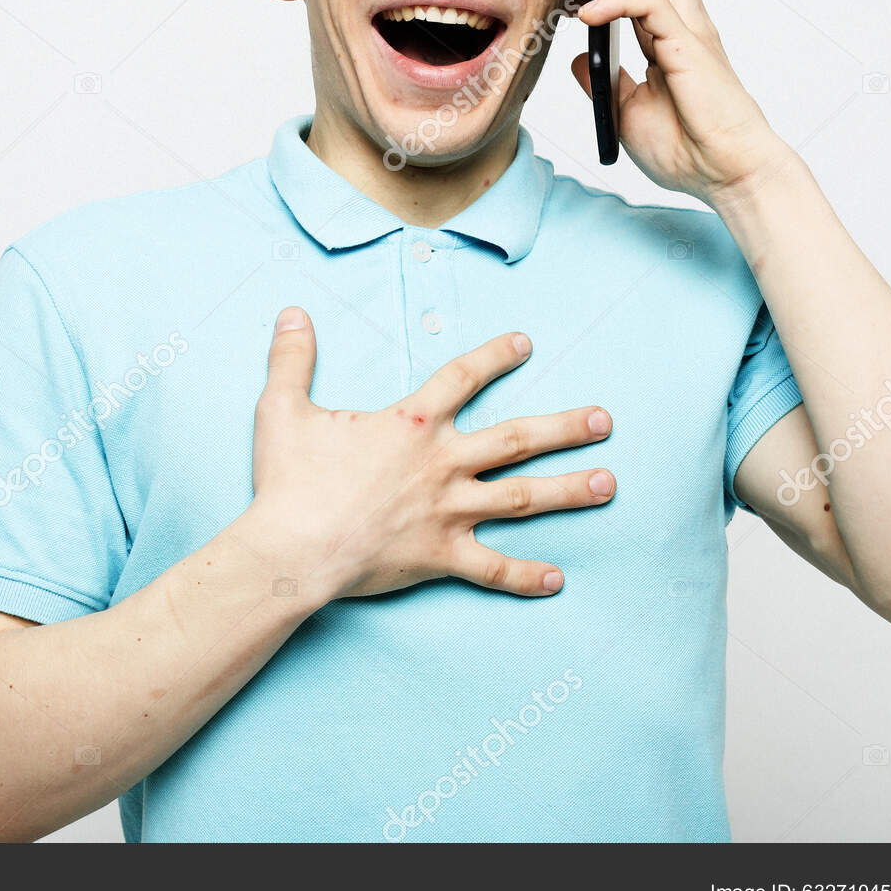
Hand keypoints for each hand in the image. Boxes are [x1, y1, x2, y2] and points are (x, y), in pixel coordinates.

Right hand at [247, 308, 615, 599]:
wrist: (292, 549)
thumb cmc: (289, 481)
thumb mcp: (282, 408)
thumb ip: (292, 357)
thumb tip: (291, 311)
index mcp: (412, 423)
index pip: (463, 378)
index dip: (495, 357)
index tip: (526, 344)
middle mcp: (442, 463)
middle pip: (516, 439)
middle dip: (565, 428)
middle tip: (605, 420)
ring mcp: (447, 512)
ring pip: (521, 498)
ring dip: (567, 490)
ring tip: (608, 483)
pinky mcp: (441, 557)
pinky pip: (493, 569)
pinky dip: (526, 575)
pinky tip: (558, 578)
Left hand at [570, 0, 791, 206]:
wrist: (725, 175)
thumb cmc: (688, 149)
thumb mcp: (627, 110)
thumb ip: (604, 80)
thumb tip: (579, 57)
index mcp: (670, 33)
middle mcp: (684, 23)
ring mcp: (691, 31)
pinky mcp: (690, 47)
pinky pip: (652, 4)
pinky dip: (617, 0)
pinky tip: (589, 13)